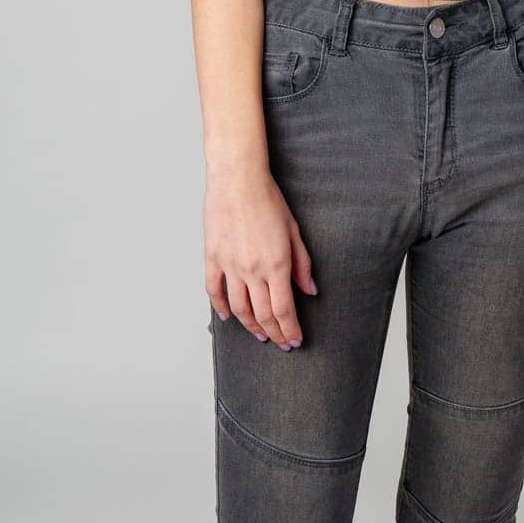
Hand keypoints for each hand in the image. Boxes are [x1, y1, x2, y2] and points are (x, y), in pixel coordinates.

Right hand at [204, 172, 317, 350]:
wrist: (238, 179)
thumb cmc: (268, 200)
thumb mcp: (294, 231)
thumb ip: (302, 264)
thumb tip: (310, 290)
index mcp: (277, 265)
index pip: (284, 310)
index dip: (291, 330)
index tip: (296, 340)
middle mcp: (253, 270)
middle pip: (263, 315)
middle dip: (275, 333)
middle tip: (282, 343)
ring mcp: (230, 266)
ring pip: (239, 309)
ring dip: (251, 326)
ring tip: (260, 334)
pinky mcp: (213, 258)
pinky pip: (214, 291)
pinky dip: (220, 307)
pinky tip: (227, 316)